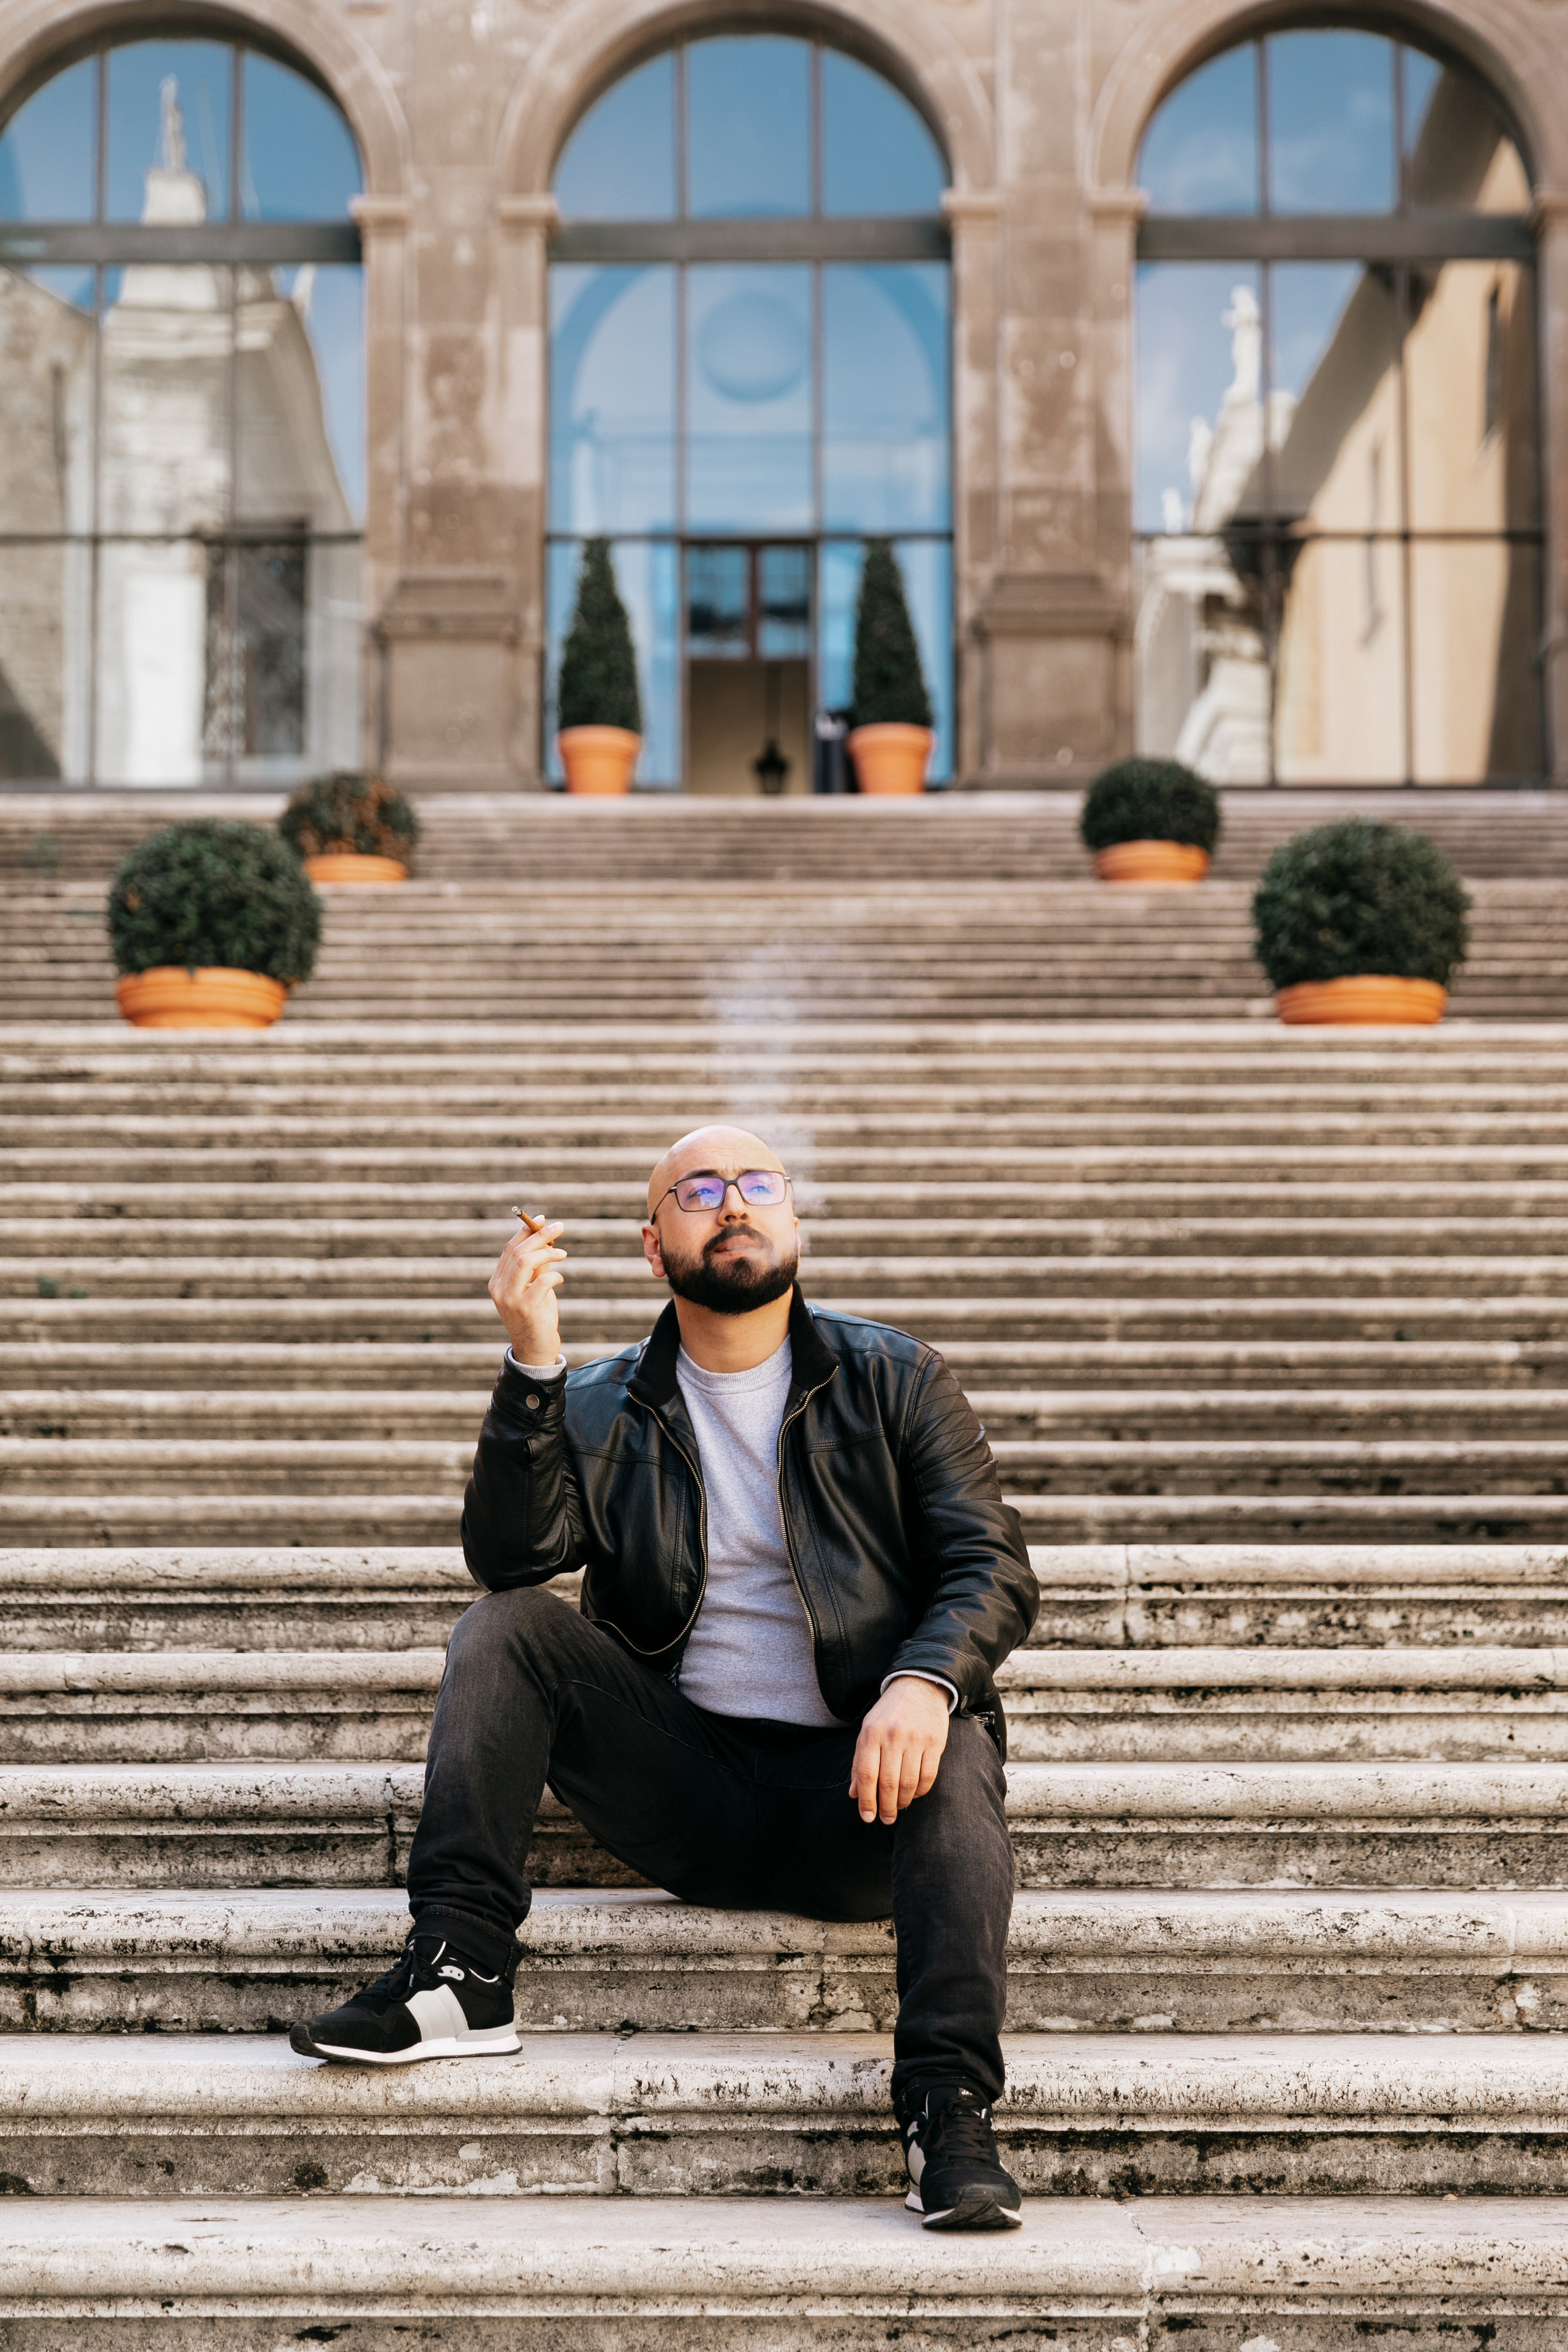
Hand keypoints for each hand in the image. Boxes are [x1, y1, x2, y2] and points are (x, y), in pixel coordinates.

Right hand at [488, 1212, 566, 1363]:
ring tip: (563, 1254)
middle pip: (518, 1251)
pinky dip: (554, 1275)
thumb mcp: (535, 1288)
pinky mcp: (525, 1309)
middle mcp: (499, 1289)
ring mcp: (509, 1299)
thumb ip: (537, 1267)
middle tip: (559, 1227)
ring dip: (547, 1252)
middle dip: (540, 1235)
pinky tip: (560, 1278)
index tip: (542, 1220)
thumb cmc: (537, 1317)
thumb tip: (547, 1240)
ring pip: (525, 1262)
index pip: (509, 1249)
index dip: (525, 1231)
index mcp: (497, 1282)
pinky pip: (542, 1282)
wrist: (536, 1350)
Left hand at [849, 1677, 949, 1824]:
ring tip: (899, 1807)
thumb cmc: (889, 1713)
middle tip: (886, 1819)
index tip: (867, 1817)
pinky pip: (928, 1775)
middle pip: (888, 1783)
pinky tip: (915, 1794)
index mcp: (871, 1733)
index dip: (866, 1801)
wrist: (919, 1686)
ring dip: (903, 1802)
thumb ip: (859, 1762)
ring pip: (909, 1783)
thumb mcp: (867, 1731)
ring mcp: (915, 1738)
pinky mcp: (935, 1741)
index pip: (866, 1775)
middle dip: (886, 1807)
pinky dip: (921, 1791)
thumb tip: (853, 1794)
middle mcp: (893, 1736)